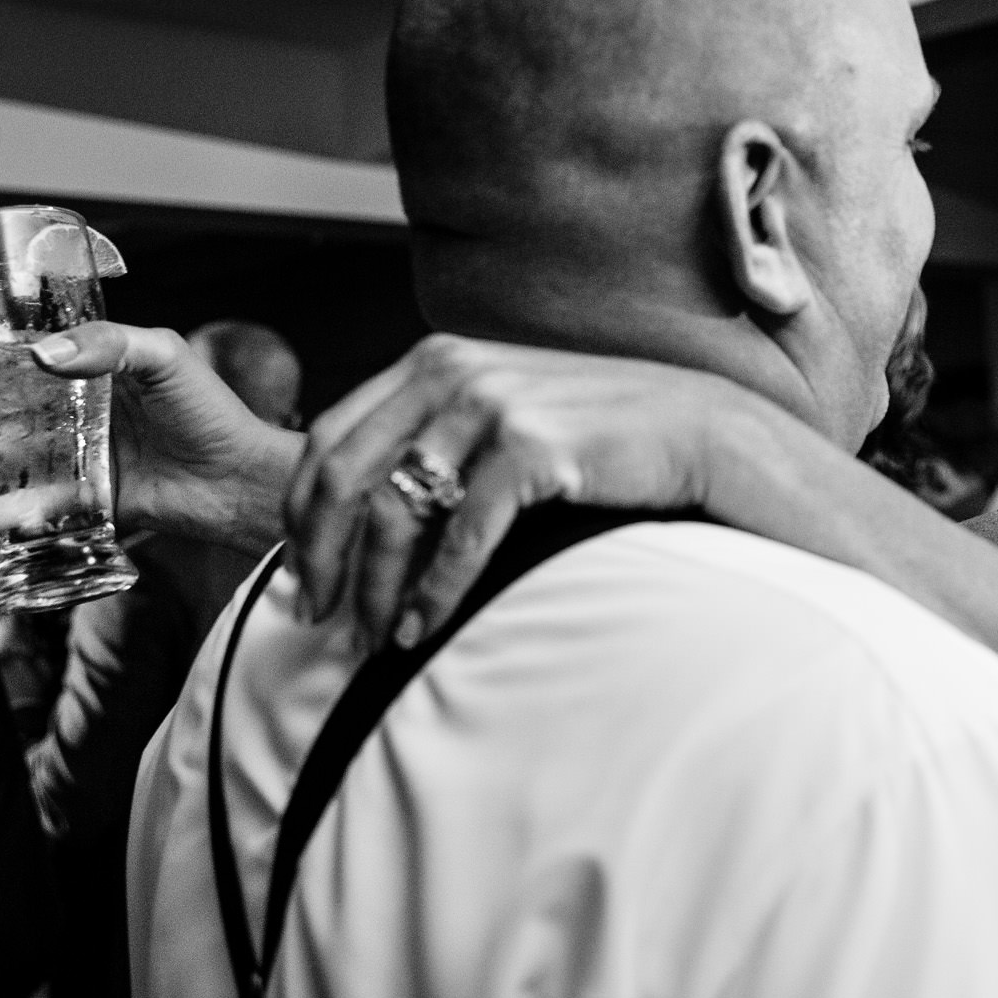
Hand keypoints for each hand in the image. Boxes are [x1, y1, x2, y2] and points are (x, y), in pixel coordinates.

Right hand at [0, 322, 302, 553]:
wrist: (241, 479)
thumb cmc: (210, 411)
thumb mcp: (163, 357)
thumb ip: (108, 344)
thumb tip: (42, 355)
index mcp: (93, 374)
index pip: (23, 368)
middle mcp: (81, 417)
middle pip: (4, 416)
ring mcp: (83, 461)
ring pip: (12, 463)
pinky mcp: (91, 503)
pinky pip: (39, 509)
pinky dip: (7, 515)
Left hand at [287, 334, 763, 646]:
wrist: (699, 429)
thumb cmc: (600, 435)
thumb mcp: (507, 412)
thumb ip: (441, 437)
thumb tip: (370, 514)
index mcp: (433, 360)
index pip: (329, 439)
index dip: (301, 517)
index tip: (298, 576)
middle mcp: (452, 371)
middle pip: (342, 476)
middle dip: (319, 557)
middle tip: (314, 617)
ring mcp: (492, 405)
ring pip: (393, 511)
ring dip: (374, 586)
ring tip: (373, 637)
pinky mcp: (532, 446)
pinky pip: (460, 535)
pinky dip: (433, 591)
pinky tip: (423, 628)